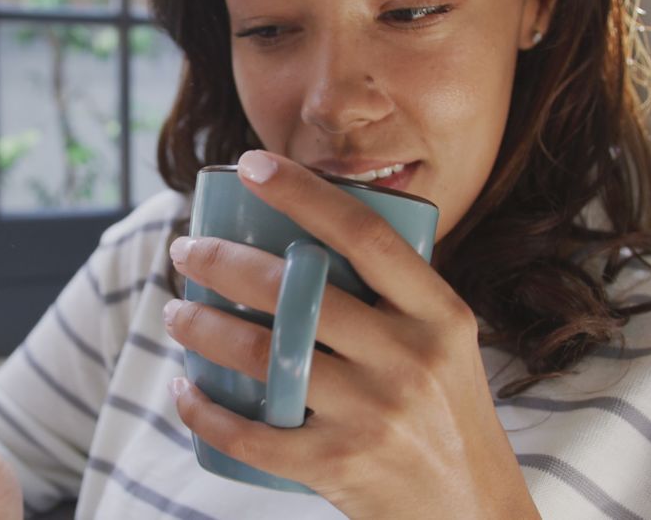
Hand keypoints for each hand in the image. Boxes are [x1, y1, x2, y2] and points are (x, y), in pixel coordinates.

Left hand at [164, 151, 538, 519]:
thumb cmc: (448, 415)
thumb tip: (316, 237)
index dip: (303, 193)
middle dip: (222, 261)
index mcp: (439, 315)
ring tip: (177, 311)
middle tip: (185, 251)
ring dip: (201, 327)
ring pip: (262, 355)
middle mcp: (409, 357)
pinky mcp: (338, 465)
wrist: (473, 512)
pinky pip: (250, 433)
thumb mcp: (447, 344)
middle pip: (296, 290)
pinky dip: (203, 411)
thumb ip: (397, 295)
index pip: (365, 235)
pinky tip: (183, 389)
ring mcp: (373, 413)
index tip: (251, 166)